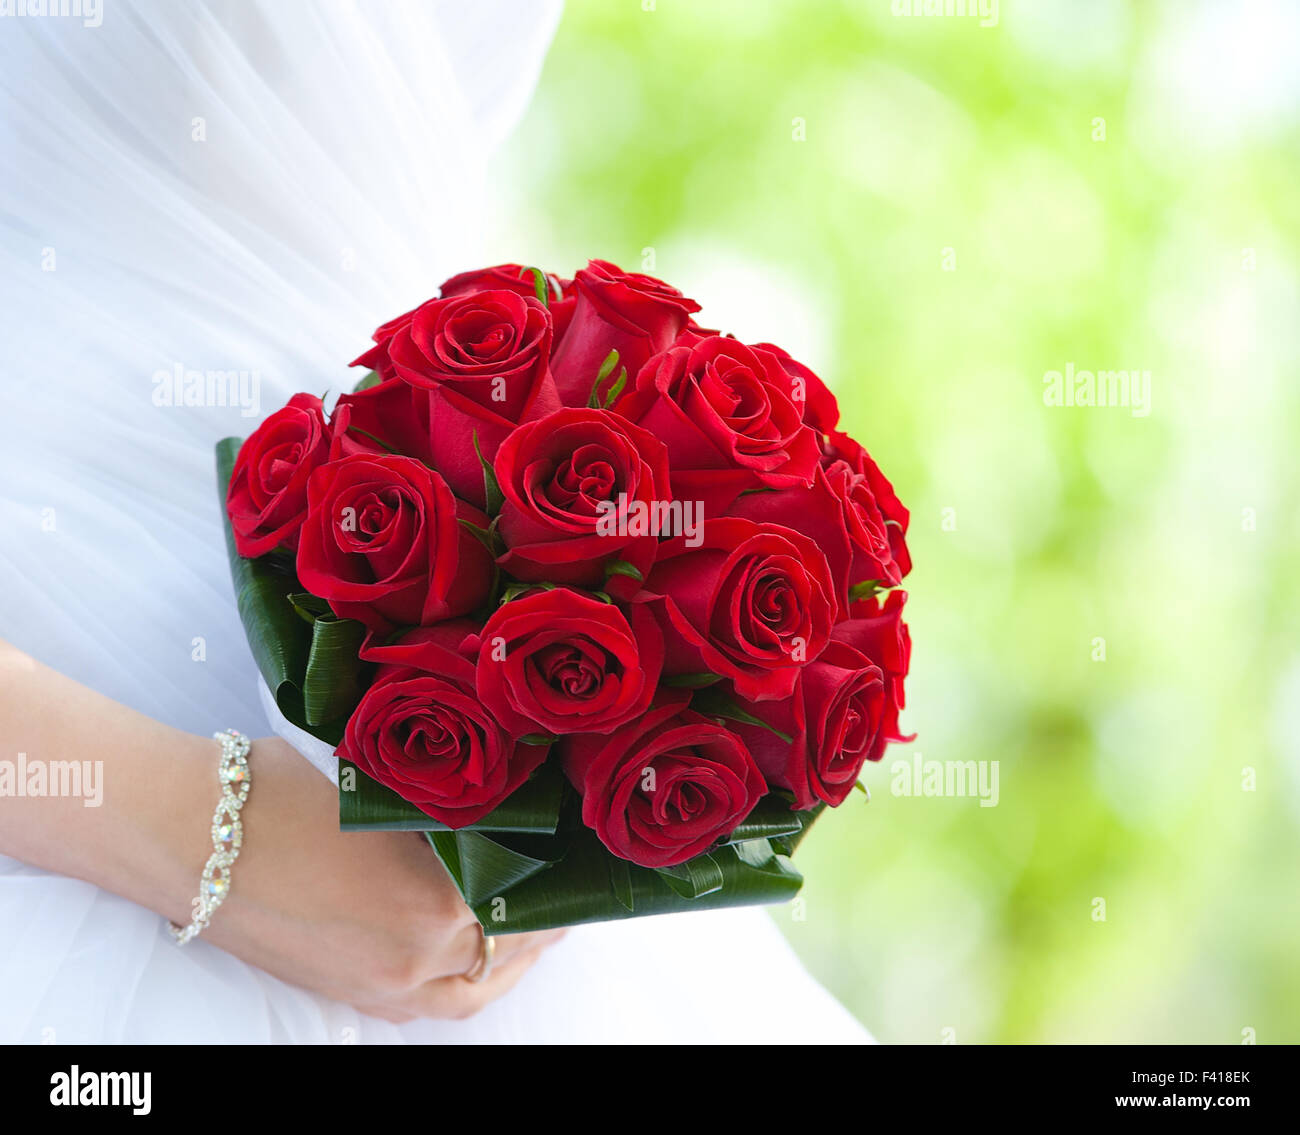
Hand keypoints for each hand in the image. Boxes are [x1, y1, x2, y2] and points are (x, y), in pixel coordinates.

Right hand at [197, 736, 564, 1021]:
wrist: (183, 830)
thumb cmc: (280, 792)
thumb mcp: (384, 792)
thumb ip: (445, 819)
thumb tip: (494, 812)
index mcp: (434, 909)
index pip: (522, 902)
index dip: (552, 878)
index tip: (571, 857)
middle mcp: (412, 963)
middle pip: (506, 955)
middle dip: (540, 926)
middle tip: (564, 895)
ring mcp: (373, 988)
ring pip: (467, 992)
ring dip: (504, 963)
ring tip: (528, 929)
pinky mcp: (341, 994)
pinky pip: (422, 1003)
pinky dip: (456, 982)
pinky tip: (467, 953)